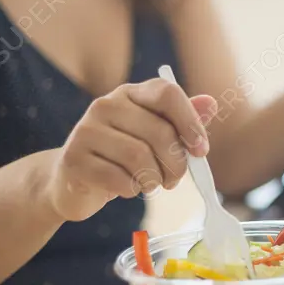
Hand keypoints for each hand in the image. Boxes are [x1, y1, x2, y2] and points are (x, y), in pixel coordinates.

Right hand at [45, 80, 218, 221]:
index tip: (201, 150)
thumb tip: (211, 103)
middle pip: (159, 132)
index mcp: (130, 94)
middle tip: (174, 180)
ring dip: (153, 180)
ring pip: (140, 158)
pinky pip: (118, 179)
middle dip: (176, 164)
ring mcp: (86, 130)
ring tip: (150, 184)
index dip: (190, 122)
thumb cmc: (121, 156)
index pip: (167, 94)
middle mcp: (106, 105)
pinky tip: (126, 188)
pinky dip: (131, 190)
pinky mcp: (74, 159)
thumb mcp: (153, 136)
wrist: (73, 180)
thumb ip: (182, 121)